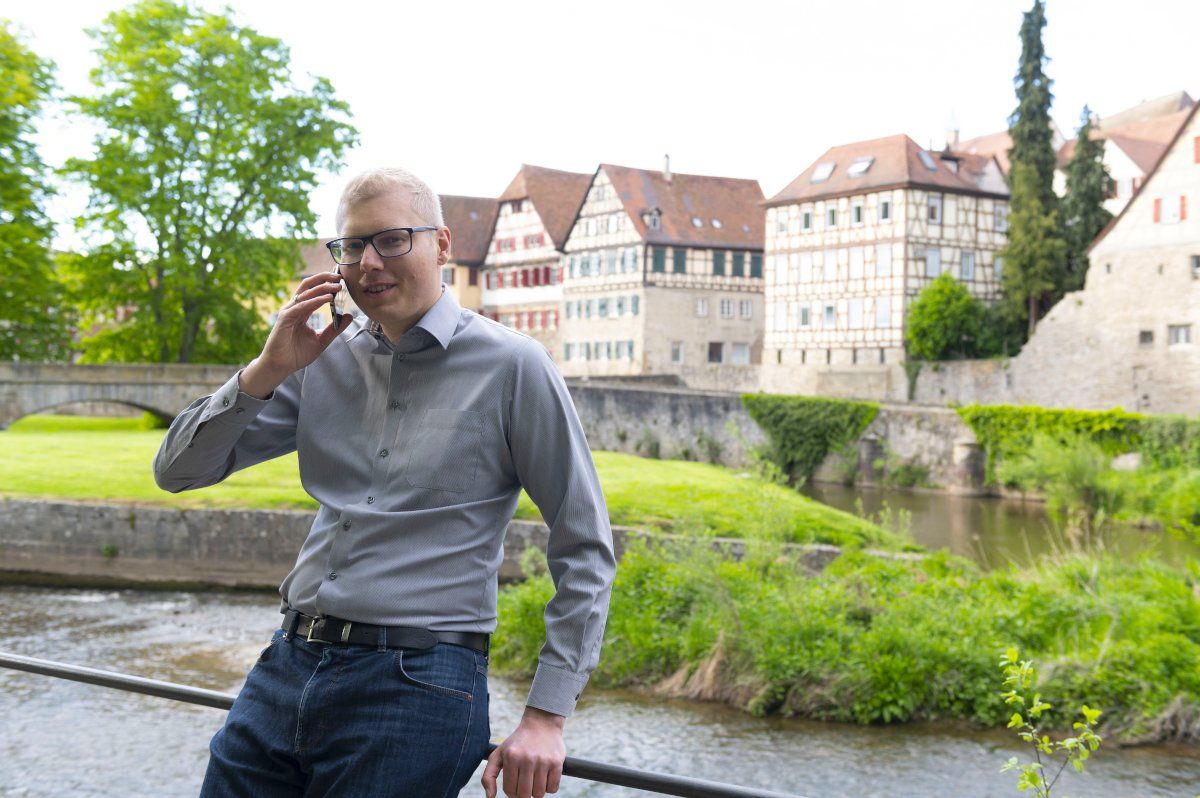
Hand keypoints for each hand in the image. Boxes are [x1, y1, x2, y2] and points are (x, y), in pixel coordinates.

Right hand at [241, 271, 351, 397]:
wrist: (281, 366)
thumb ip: (334, 328)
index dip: (326, 284)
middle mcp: (294, 308)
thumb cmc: (297, 354)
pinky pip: (302, 306)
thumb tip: (349, 316)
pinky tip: (327, 299)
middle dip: (324, 278)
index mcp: (302, 311)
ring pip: (306, 293)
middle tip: (339, 276)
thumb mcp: (321, 340)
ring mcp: (289, 312)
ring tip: (337, 286)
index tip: (341, 281)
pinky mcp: (285, 318)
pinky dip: (315, 301)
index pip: (314, 291)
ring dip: (323, 288)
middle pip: (308, 286)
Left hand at [482, 707, 565, 797]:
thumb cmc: (517, 743)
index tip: (516, 784)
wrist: (541, 723)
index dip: (512, 792)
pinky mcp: (557, 762)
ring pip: (539, 794)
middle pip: (524, 795)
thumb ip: (488, 775)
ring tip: (535, 778)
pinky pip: (553, 788)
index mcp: (511, 757)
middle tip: (525, 783)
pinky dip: (549, 787)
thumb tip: (490, 797)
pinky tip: (545, 776)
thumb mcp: (498, 754)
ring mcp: (543, 761)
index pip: (510, 791)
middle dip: (524, 793)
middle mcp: (527, 759)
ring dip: (537, 790)